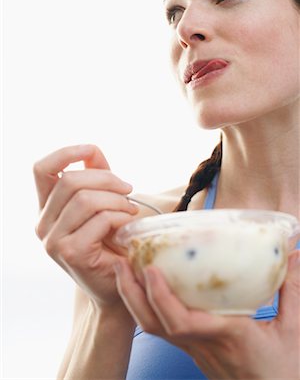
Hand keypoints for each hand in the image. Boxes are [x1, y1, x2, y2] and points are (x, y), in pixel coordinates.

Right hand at [33, 144, 138, 308]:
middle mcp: (42, 223)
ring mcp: (53, 240)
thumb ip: (96, 176)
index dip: (65, 153)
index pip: (42, 169)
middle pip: (70, 181)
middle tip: (128, 189)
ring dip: (117, 200)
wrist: (119, 283)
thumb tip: (91, 150)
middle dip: (107, 179)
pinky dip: (120, 217)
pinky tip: (127, 226)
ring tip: (130, 210)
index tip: (91, 150)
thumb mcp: (103, 202)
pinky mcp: (70, 253)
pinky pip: (100, 219)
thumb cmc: (111, 240)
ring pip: (85, 199)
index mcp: (47, 208)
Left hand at [115, 250, 299, 378]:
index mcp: (226, 337)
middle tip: (122, 263)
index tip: (151, 270)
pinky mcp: (192, 350)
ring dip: (133, 299)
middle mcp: (202, 344)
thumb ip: (292, 289)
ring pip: (152, 328)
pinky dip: (145, 306)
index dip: (162, 297)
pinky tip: (143, 288)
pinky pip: (160, 329)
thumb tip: (294, 254)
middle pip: (155, 325)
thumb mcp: (294, 331)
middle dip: (133, 294)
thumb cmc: (284, 371)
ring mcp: (194, 350)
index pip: (183, 322)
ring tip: (124, 269)